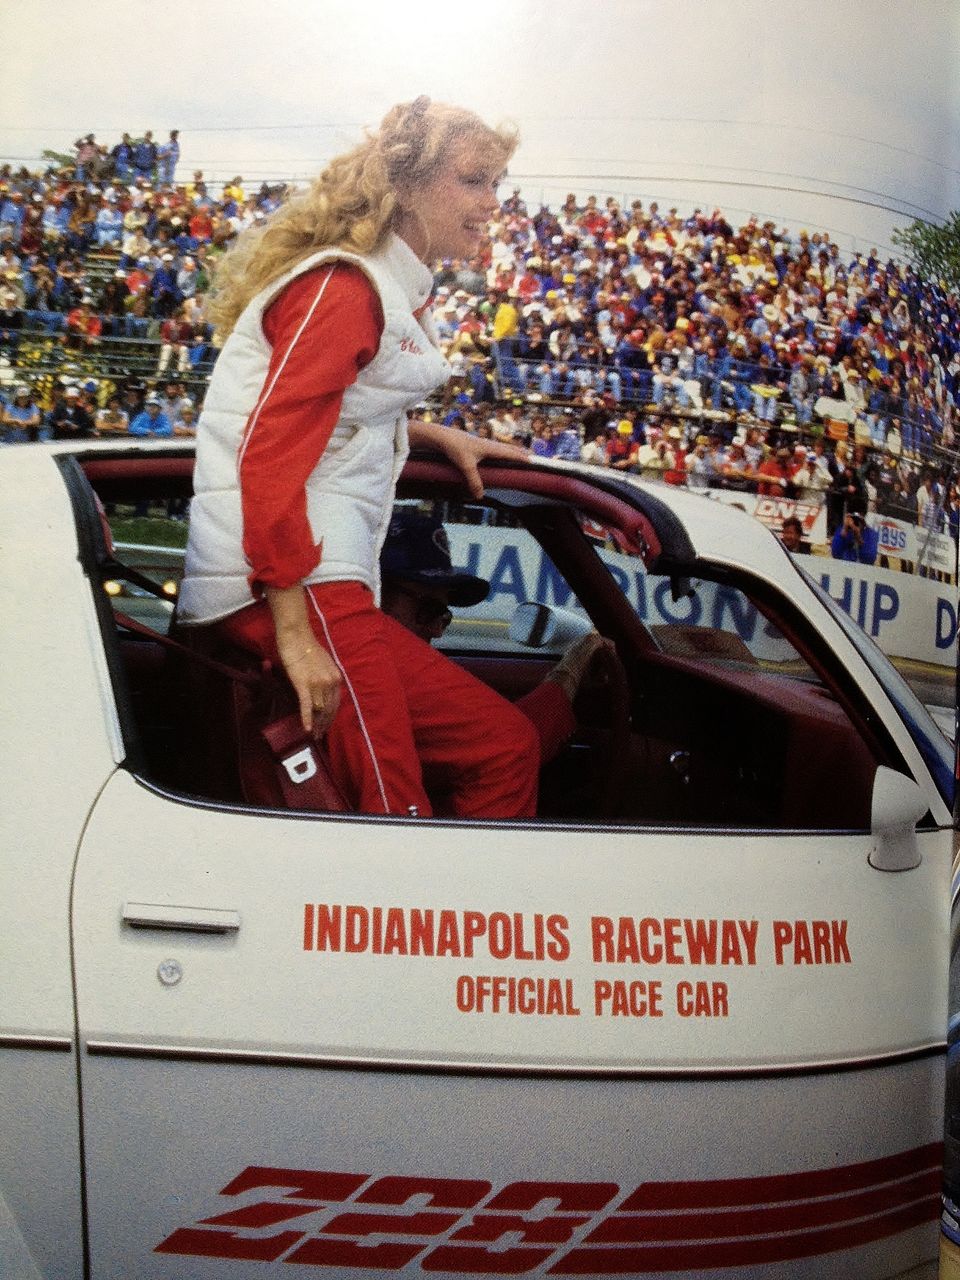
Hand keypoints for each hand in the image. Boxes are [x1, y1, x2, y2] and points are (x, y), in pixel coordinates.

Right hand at [266, 584, 341, 736]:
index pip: (336, 703)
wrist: (296, 636)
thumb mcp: (323, 664)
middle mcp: (330, 682)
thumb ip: (325, 678)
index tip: (327, 726)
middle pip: (329, 709)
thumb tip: (322, 692)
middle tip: (321, 736)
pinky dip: (307, 718)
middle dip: (325, 724)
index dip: (332, 717)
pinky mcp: (303, 684)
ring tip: (314, 735)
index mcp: (336, 677)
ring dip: (316, 724)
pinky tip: (306, 729)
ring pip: (319, 710)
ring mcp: (317, 684)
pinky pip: (307, 705)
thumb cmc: (307, 647)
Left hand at [409, 419, 528, 498]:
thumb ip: (474, 481)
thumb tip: (480, 496)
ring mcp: (482, 444)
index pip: (510, 453)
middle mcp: (488, 444)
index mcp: (490, 448)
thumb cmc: (455, 448)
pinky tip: (496, 455)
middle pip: (508, 448)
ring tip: (517, 455)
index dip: (521, 458)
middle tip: (530, 456)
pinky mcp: (475, 445)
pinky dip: (500, 452)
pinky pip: (493, 449)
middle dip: (519, 453)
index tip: (533, 461)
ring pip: (500, 448)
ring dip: (510, 451)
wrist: (441, 436)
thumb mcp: (465, 466)